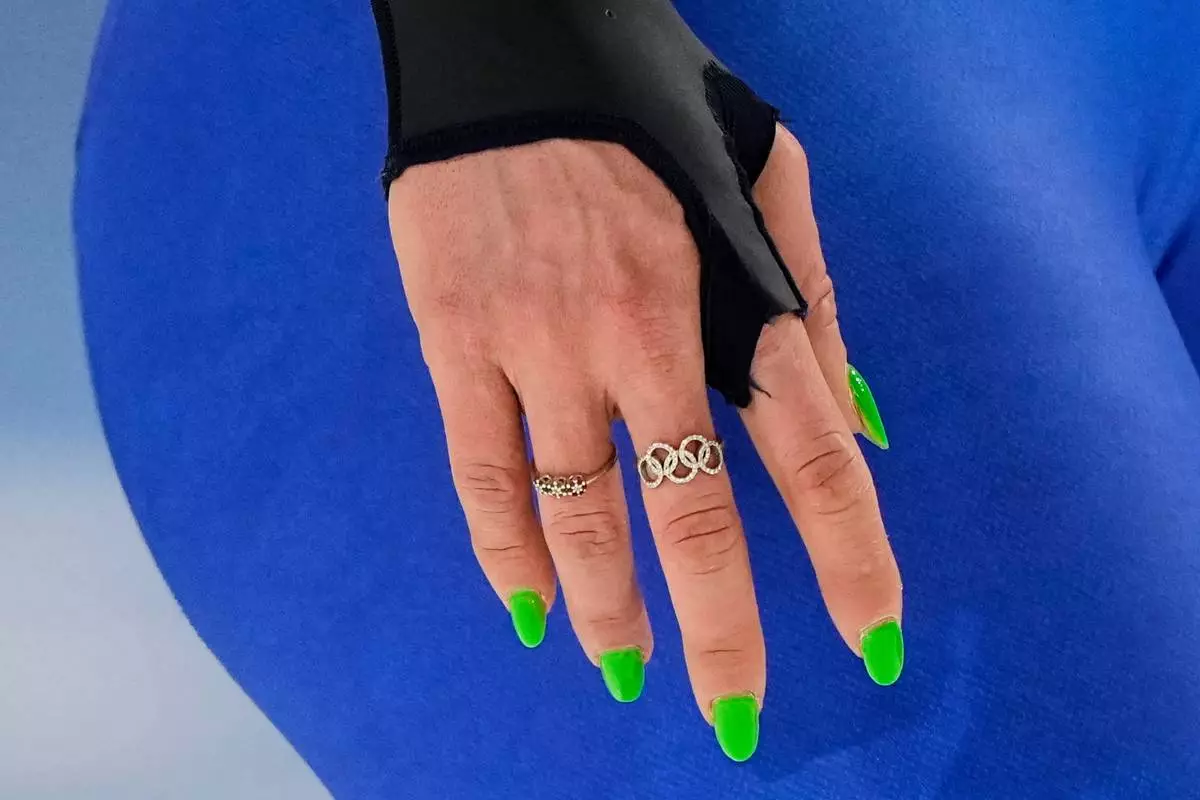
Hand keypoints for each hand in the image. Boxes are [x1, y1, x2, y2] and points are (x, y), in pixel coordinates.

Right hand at [385, 125, 901, 760]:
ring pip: (577, 513)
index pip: (811, 455)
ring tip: (627, 663)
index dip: (850, 559)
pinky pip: (482, 471)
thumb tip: (860, 423)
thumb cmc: (652, 105)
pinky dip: (505, 551)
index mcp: (730, 290)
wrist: (512, 37)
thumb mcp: (768, 167)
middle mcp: (640, 333)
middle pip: (690, 516)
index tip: (875, 644)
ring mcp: (540, 341)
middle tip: (735, 715)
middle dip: (721, 631)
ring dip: (609, 606)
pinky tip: (529, 607)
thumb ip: (812, 297)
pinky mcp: (457, 337)